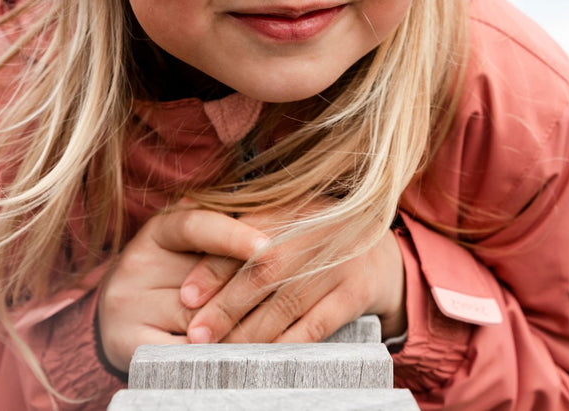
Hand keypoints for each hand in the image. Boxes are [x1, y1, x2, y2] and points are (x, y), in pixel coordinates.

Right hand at [96, 204, 268, 369]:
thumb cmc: (175, 269)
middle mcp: (137, 264)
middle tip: (289, 293)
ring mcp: (127, 305)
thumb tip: (275, 226)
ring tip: (273, 327)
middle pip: (202, 284)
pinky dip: (213, 353)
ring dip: (235, 328)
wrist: (122, 309)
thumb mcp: (195, 240)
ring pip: (195, 322)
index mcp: (158, 231)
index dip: (233, 236)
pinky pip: (180, 352)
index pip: (195, 227)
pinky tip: (239, 351)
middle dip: (246, 295)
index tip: (268, 246)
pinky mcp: (125, 341)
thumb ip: (225, 228)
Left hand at [179, 210, 405, 344]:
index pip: (245, 239)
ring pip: (286, 304)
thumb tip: (189, 272)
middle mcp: (314, 232)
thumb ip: (244, 234)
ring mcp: (337, 263)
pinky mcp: (355, 294)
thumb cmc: (316, 239)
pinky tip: (264, 358)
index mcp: (290, 210)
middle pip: (263, 272)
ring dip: (250, 333)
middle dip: (226, 308)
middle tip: (197, 335)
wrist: (382, 253)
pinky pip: (316, 327)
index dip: (212, 269)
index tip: (186, 297)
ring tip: (222, 352)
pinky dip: (286, 345)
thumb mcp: (286, 222)